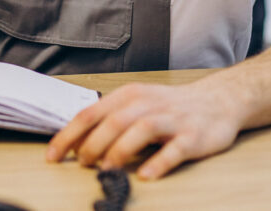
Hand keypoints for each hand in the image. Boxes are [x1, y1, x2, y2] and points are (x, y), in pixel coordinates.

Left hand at [46, 81, 244, 179]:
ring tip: (106, 169)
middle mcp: (148, 104)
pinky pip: (175, 149)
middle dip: (93, 144)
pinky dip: (159, 162)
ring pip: (141, 130)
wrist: (217, 101)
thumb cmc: (169, 107)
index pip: (91, 113)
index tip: (53, 155)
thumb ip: (109, 120)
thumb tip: (77, 144)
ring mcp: (172, 119)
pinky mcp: (193, 136)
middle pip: (114, 121)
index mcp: (128, 95)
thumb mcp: (136, 105)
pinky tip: (146, 174)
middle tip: (82, 164)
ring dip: (120, 150)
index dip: (69, 135)